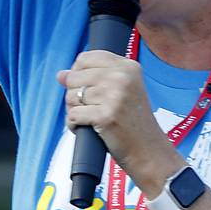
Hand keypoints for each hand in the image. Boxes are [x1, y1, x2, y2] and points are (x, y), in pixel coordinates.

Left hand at [57, 52, 178, 193]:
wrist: (150, 152)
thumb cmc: (134, 123)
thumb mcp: (120, 92)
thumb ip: (91, 78)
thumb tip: (60, 74)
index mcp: (127, 66)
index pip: (85, 58)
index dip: (78, 74)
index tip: (87, 89)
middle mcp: (122, 77)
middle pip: (74, 77)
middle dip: (74, 95)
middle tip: (89, 108)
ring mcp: (115, 96)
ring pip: (71, 96)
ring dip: (74, 111)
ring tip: (89, 119)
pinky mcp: (106, 116)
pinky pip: (73, 115)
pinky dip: (74, 125)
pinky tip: (86, 128)